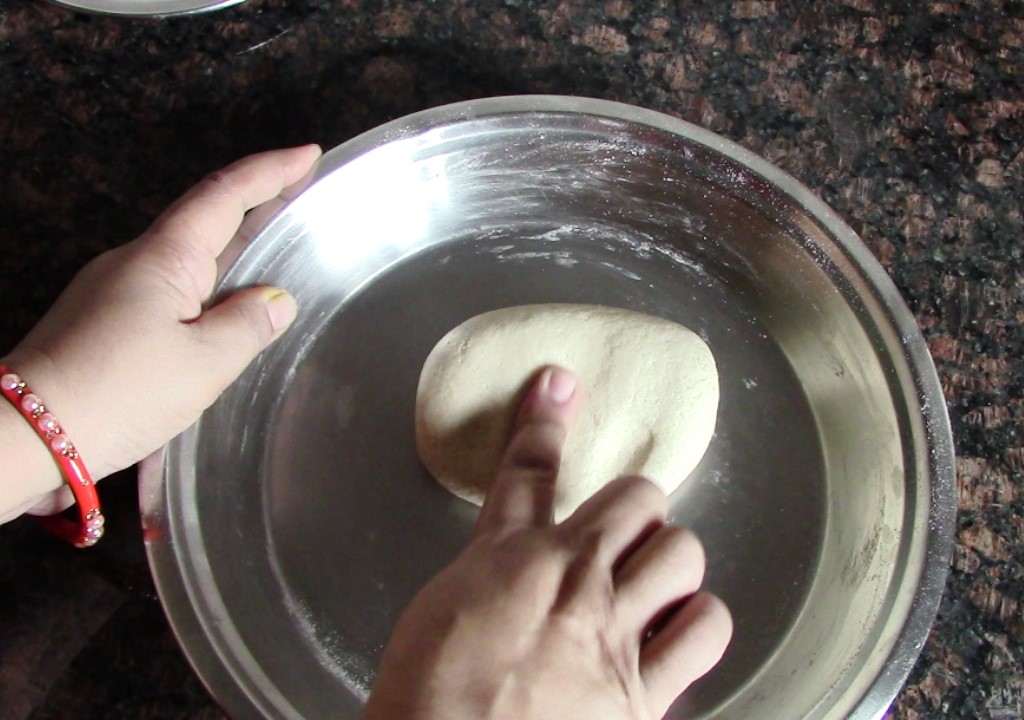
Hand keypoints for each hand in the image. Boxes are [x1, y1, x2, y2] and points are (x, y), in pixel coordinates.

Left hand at [1, 145, 321, 518]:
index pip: (224, 197)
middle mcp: (134, 263)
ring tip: (273, 258)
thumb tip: (276, 301)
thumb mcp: (202, 364)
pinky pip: (167, 292)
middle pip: (203, 221)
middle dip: (254, 207)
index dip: (268, 172)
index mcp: (163, 258)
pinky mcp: (103, 322)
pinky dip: (205, 289)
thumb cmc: (118, 393)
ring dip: (230, 252)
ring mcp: (112, 291)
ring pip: (184, 260)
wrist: (27, 435)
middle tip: (299, 198)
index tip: (306, 154)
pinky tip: (223, 312)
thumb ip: (247, 326)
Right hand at [365, 367, 731, 719]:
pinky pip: (704, 631)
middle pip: (637, 498)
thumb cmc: (425, 692)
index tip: (559, 385)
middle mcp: (571, 579)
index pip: (530, 467)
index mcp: (509, 556)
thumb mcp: (436, 612)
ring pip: (682, 552)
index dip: (545, 419)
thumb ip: (483, 577)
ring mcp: (613, 630)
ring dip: (673, 561)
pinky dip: (699, 621)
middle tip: (624, 532)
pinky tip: (680, 628)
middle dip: (637, 507)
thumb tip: (504, 574)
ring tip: (656, 582)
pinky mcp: (642, 688)